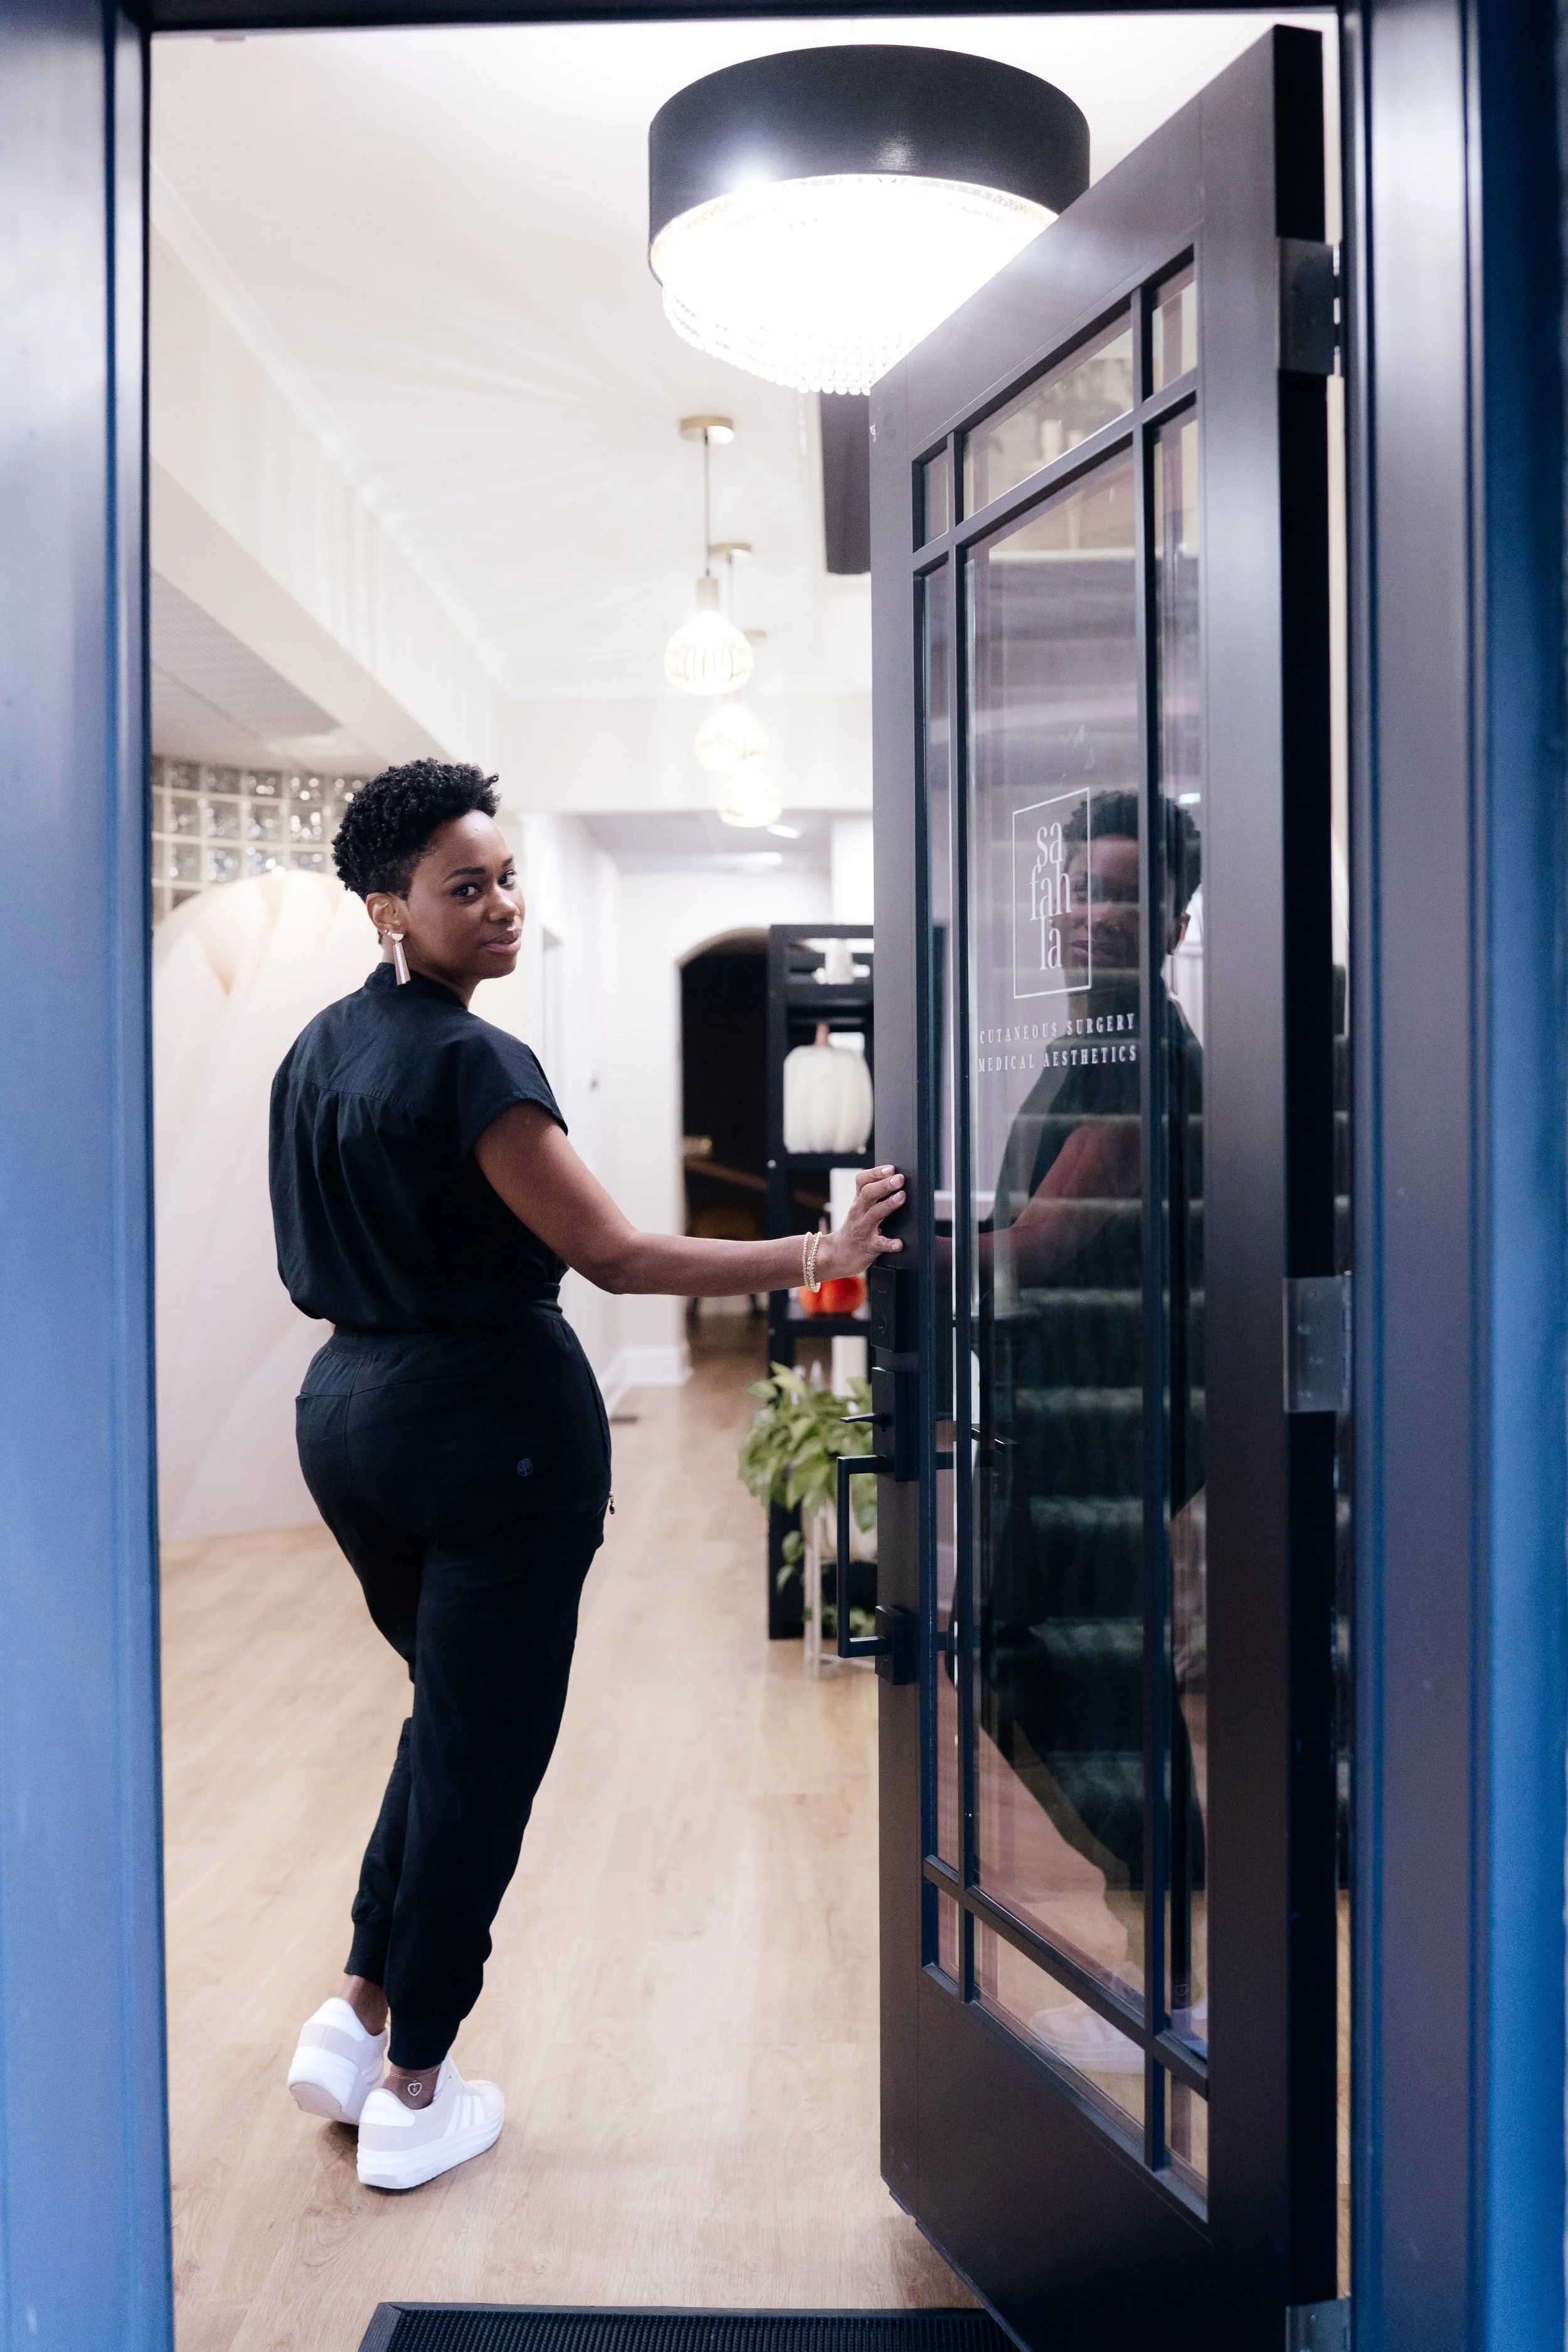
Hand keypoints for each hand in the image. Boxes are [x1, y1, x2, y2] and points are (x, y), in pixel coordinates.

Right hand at [817, 1165, 905, 1280]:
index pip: (862, 1181)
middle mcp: (859, 1213)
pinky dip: (890, 1243)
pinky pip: (880, 1244)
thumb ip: (873, 1195)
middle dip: (884, 1185)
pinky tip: (899, 1243)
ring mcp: (863, 1229)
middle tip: (899, 1179)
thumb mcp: (859, 1208)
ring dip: (888, 1204)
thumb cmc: (856, 1227)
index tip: (891, 1168)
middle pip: (868, 1194)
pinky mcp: (870, 1246)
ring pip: (874, 1214)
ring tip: (902, 1197)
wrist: (839, 1254)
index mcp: (858, 1201)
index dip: (875, 1172)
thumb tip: (896, 1179)